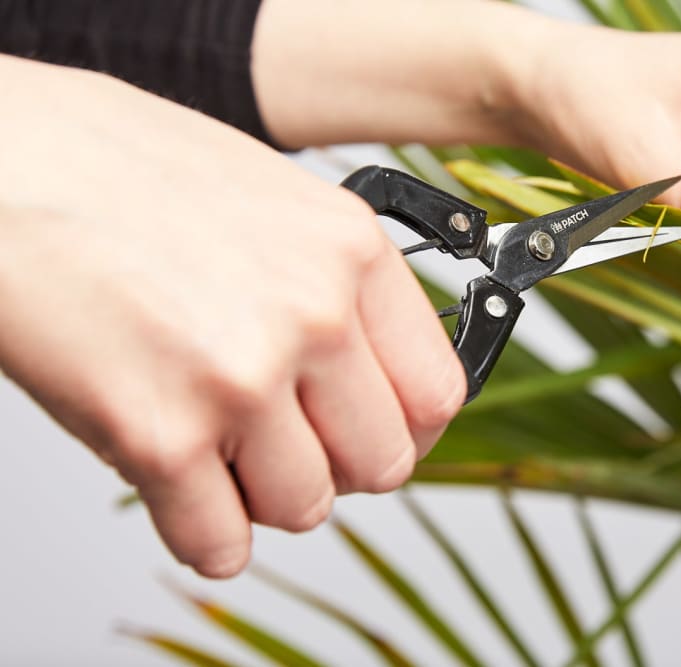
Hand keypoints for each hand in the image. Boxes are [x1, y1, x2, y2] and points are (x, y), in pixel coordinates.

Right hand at [0, 57, 464, 576]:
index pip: (437, 393)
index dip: (408, 428)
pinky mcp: (159, 434)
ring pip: (307, 507)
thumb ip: (338, 289)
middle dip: (337, 467)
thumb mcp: (273, 202)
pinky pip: (220, 543)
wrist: (3, 161)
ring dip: (266, 497)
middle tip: (290, 444)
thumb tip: (372, 376)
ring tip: (222, 449)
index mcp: (351, 252)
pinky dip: (206, 533)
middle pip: (383, 463)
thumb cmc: (121, 172)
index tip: (378, 432)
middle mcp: (313, 315)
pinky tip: (183, 488)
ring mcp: (241, 378)